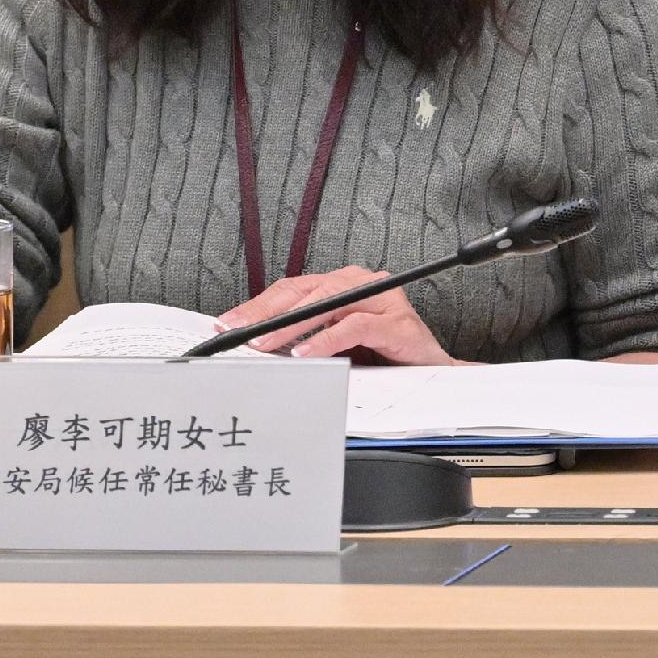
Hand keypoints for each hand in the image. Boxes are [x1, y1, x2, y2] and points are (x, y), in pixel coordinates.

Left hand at [224, 267, 459, 364]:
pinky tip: (306, 353)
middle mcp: (363, 284)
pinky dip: (326, 340)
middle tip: (238, 333)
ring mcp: (382, 299)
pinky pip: (354, 326)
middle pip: (307, 290)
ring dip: (291, 325)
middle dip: (267, 313)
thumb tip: (257, 346)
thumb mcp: (334, 344)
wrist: (431, 373)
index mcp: (344, 284)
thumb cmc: (382, 355)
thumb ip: (303, 337)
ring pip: (328, 303)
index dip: (258, 304)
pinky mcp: (397, 321)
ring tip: (264, 344)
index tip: (227, 323)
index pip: (293, 287)